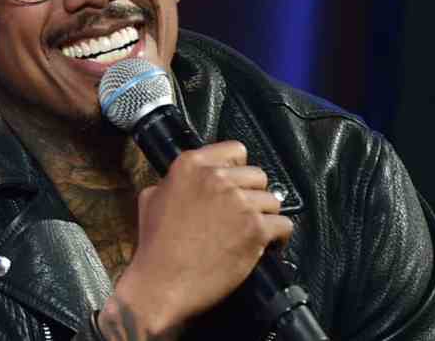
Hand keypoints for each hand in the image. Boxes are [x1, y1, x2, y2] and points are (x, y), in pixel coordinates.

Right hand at [99, 141, 293, 337]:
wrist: (160, 284)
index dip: (238, 170)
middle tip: (242, 215)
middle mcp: (217, 178)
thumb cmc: (155, 248)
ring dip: (265, 217)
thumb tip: (191, 182)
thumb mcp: (151, 199)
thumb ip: (173, 182)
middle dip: (252, 195)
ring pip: (272, 201)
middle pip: (257, 176)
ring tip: (252, 233)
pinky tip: (267, 246)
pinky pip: (284, 225)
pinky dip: (278, 237)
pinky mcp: (255, 229)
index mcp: (191, 165)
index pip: (235, 150)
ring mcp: (239, 202)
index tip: (236, 185)